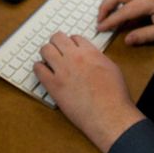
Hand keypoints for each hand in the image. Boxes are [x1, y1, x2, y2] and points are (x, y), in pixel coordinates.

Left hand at [34, 32, 145, 152]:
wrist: (109, 115)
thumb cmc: (114, 96)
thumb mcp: (111, 68)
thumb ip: (98, 59)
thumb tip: (90, 57)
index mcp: (90, 53)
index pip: (74, 37)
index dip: (71, 42)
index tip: (70, 48)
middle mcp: (75, 58)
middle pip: (57, 38)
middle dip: (56, 43)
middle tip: (56, 50)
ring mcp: (62, 70)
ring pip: (45, 50)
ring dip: (46, 53)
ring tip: (48, 60)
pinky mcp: (53, 85)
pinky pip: (38, 69)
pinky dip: (38, 68)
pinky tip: (42, 72)